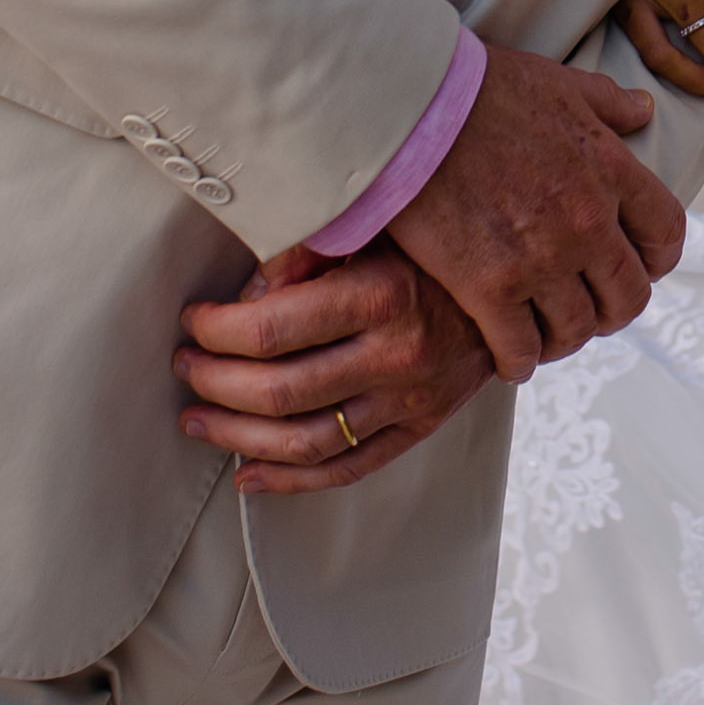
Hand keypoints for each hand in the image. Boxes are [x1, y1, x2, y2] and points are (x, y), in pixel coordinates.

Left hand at [179, 242, 495, 495]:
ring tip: (197, 419)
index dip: (215, 330)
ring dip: (236, 438)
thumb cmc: (436, 243)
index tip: (193, 320)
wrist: (519, 284)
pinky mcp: (420, 429)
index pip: (269, 330)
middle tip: (184, 367)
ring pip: (303, 442)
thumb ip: (309, 248)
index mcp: (380, 294)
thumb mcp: (379, 222)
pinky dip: (289, 482)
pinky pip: (346, 469)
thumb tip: (248, 293)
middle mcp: (397, 356)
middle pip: (276, 392)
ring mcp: (410, 401)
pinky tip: (247, 477)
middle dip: (213, 382)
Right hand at [385, 37, 687, 384]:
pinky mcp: (490, 288)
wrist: (410, 109)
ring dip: (565, 337)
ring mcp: (542, 260)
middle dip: (614, 310)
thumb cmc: (479, 88)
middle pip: (629, 295)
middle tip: (590, 310)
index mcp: (611, 171)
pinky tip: (508, 357)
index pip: (666, 234)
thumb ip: (606, 102)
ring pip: (577, 328)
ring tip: (546, 335)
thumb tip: (643, 110)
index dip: (658, 259)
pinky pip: (520, 347)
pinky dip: (519, 360)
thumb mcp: (558, 83)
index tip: (641, 266)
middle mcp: (588, 223)